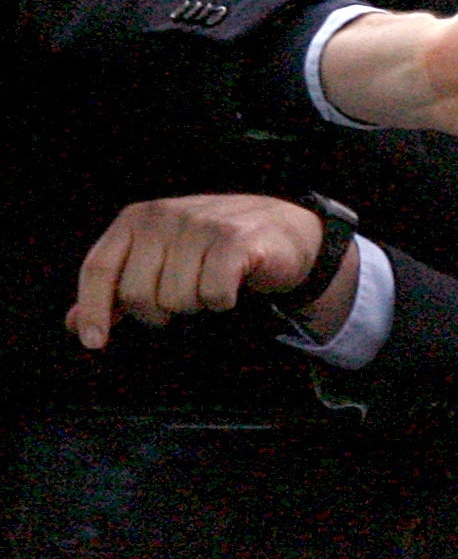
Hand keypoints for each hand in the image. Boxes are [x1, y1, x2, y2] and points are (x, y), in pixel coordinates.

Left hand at [65, 194, 358, 349]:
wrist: (283, 232)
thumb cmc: (215, 248)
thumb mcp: (161, 260)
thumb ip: (117, 290)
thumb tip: (73, 323)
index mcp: (139, 218)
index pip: (99, 267)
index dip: (93, 308)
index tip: (94, 342)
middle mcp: (166, 216)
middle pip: (137, 293)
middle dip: (158, 310)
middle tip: (182, 299)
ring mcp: (201, 225)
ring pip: (176, 299)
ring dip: (196, 305)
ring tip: (210, 286)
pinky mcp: (236, 241)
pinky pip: (213, 295)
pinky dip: (223, 302)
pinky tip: (232, 287)